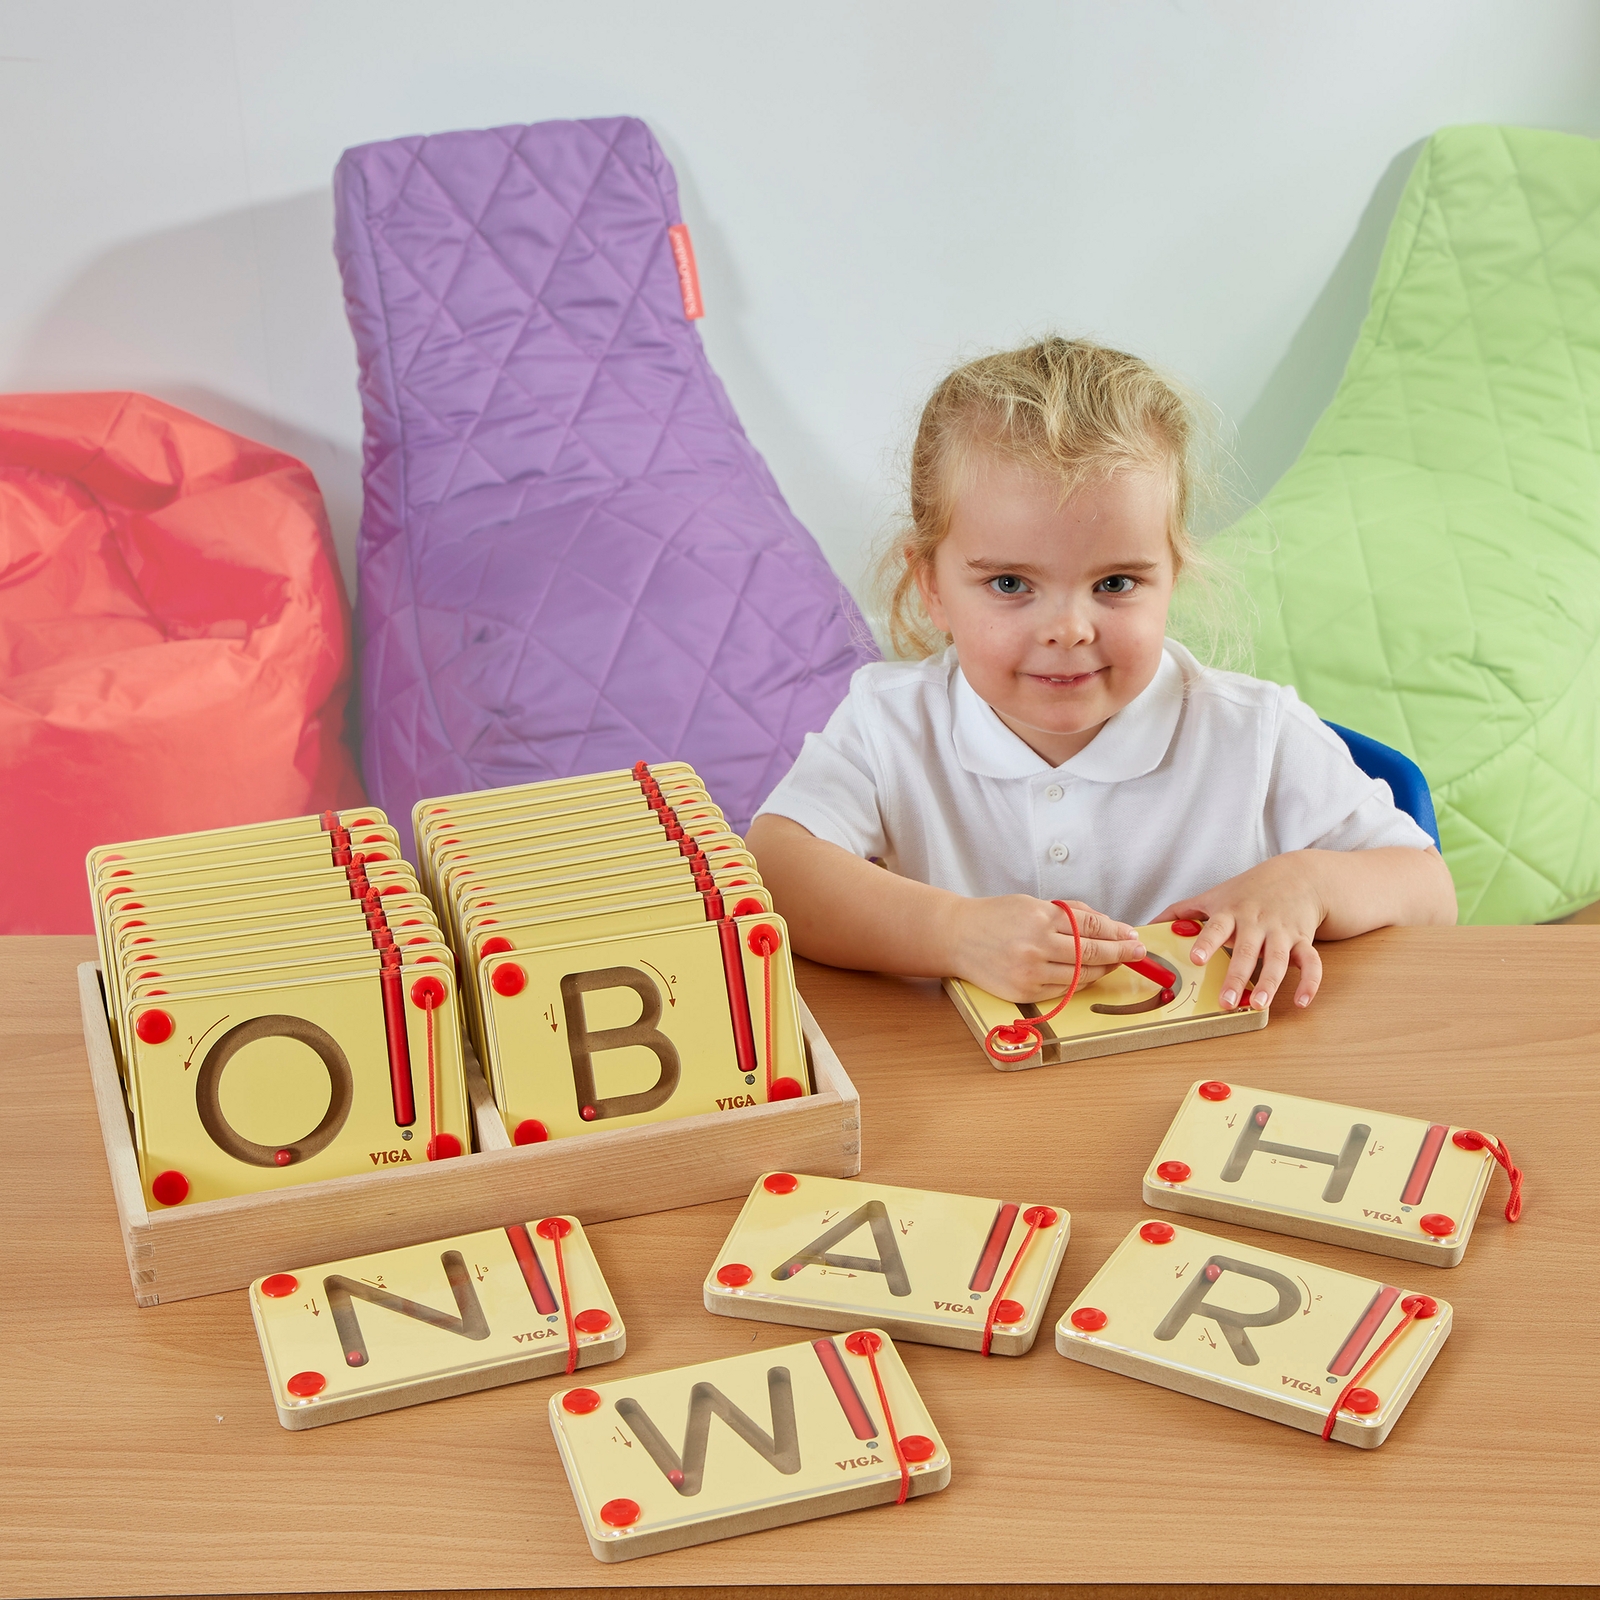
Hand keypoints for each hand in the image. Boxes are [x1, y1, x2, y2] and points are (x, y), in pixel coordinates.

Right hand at [948, 895, 1145, 1003]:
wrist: (957, 937)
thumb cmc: (995, 917)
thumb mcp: (1032, 903)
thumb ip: (1069, 913)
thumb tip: (1108, 925)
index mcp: (1040, 917)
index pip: (1091, 926)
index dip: (1117, 931)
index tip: (1132, 935)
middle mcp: (1036, 945)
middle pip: (1092, 952)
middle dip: (1120, 952)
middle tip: (1138, 952)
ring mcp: (1030, 971)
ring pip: (1081, 975)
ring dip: (1104, 970)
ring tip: (1115, 963)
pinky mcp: (1025, 992)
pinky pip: (1063, 990)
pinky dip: (1080, 983)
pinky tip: (1088, 975)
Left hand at [1155, 854, 1326, 1011]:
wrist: (1298, 876)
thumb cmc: (1248, 890)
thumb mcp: (1213, 895)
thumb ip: (1181, 912)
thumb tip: (1148, 927)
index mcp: (1231, 913)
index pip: (1216, 927)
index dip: (1206, 942)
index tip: (1196, 959)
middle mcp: (1256, 923)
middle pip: (1246, 951)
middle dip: (1237, 976)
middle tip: (1227, 1001)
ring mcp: (1282, 933)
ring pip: (1278, 959)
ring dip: (1270, 983)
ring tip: (1260, 1004)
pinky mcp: (1303, 941)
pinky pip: (1311, 963)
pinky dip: (1309, 982)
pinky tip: (1301, 1001)